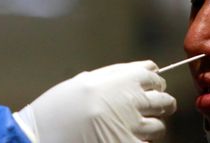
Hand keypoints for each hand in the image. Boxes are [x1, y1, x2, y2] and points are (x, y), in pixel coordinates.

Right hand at [13, 60, 175, 141]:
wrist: (45, 133)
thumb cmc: (59, 106)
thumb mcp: (85, 80)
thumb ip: (113, 76)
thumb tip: (136, 73)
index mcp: (125, 78)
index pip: (154, 76)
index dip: (152, 82)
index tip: (149, 86)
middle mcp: (135, 100)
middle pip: (164, 100)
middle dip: (160, 104)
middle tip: (152, 108)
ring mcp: (136, 126)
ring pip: (160, 127)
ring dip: (151, 127)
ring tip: (136, 129)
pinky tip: (128, 139)